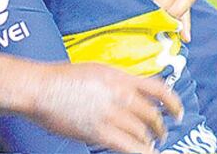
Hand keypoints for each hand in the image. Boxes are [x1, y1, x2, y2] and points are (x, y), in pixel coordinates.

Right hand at [30, 63, 180, 153]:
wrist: (38, 88)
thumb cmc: (59, 78)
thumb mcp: (94, 70)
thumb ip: (116, 81)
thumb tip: (132, 93)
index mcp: (119, 76)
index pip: (158, 89)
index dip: (174, 103)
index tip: (178, 113)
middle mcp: (120, 94)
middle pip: (153, 116)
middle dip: (160, 128)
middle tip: (159, 134)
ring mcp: (111, 114)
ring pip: (144, 134)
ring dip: (148, 142)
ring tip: (147, 145)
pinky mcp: (101, 132)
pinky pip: (132, 147)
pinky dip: (142, 152)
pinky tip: (143, 152)